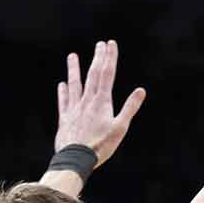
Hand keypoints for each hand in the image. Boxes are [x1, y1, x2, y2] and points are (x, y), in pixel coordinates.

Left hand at [54, 40, 146, 167]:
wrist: (76, 158)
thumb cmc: (101, 146)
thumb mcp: (120, 128)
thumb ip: (130, 108)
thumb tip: (141, 91)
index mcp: (102, 102)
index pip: (107, 74)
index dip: (109, 58)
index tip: (110, 44)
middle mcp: (87, 101)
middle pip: (93, 75)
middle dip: (97, 58)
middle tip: (100, 44)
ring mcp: (74, 109)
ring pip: (74, 84)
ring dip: (74, 69)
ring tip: (72, 56)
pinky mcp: (65, 119)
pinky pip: (63, 102)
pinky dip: (63, 92)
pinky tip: (62, 84)